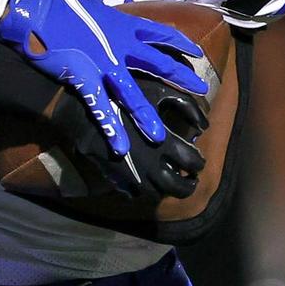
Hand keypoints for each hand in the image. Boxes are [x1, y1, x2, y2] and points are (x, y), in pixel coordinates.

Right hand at [0, 0, 205, 155]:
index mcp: (121, 24)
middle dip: (180, 77)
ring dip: (145, 116)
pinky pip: (100, 106)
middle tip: (201, 89)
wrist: (35, 10)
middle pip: (157, 64)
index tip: (195, 53)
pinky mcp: (84, 76)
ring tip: (159, 136)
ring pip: (132, 93)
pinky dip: (110, 127)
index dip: (178, 44)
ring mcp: (103, 62)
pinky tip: (119, 145)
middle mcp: (119, 44)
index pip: (158, 34)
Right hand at [52, 74, 208, 200]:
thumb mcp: (156, 91)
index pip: (192, 162)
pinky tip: (144, 180)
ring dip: (165, 190)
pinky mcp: (111, 176)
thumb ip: (185, 106)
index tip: (198, 160)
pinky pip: (131, 193)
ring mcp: (130, 173)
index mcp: (163, 142)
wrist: (80, 106)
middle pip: (177, 187)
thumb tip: (203, 126)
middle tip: (189, 178)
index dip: (199, 163)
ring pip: (155, 194)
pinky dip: (141, 191)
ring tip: (167, 180)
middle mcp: (149, 163)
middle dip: (188, 185)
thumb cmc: (121, 93)